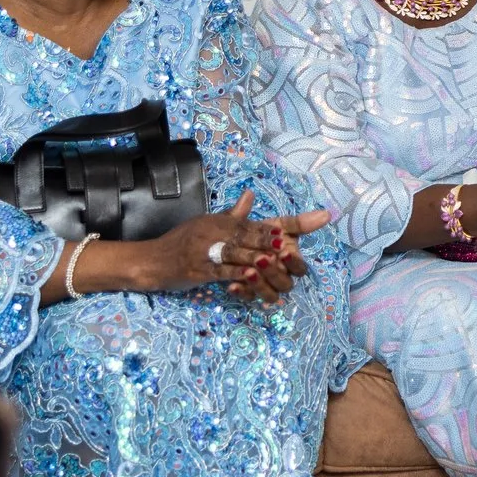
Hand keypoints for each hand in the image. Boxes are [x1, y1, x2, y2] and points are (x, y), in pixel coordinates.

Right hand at [146, 196, 329, 301]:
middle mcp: (220, 231)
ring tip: (283, 271)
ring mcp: (210, 250)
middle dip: (280, 246)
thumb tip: (250, 195)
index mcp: (226, 221)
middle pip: (259, 237)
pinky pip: (225, 273)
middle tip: (299, 254)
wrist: (153, 260)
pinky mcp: (200, 269)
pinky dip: (240, 277)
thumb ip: (234, 214)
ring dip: (264, 264)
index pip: (266, 221)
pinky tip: (254, 281)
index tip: (323, 218)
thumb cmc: (182, 242)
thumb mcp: (208, 223)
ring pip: (244, 256)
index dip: (295, 222)